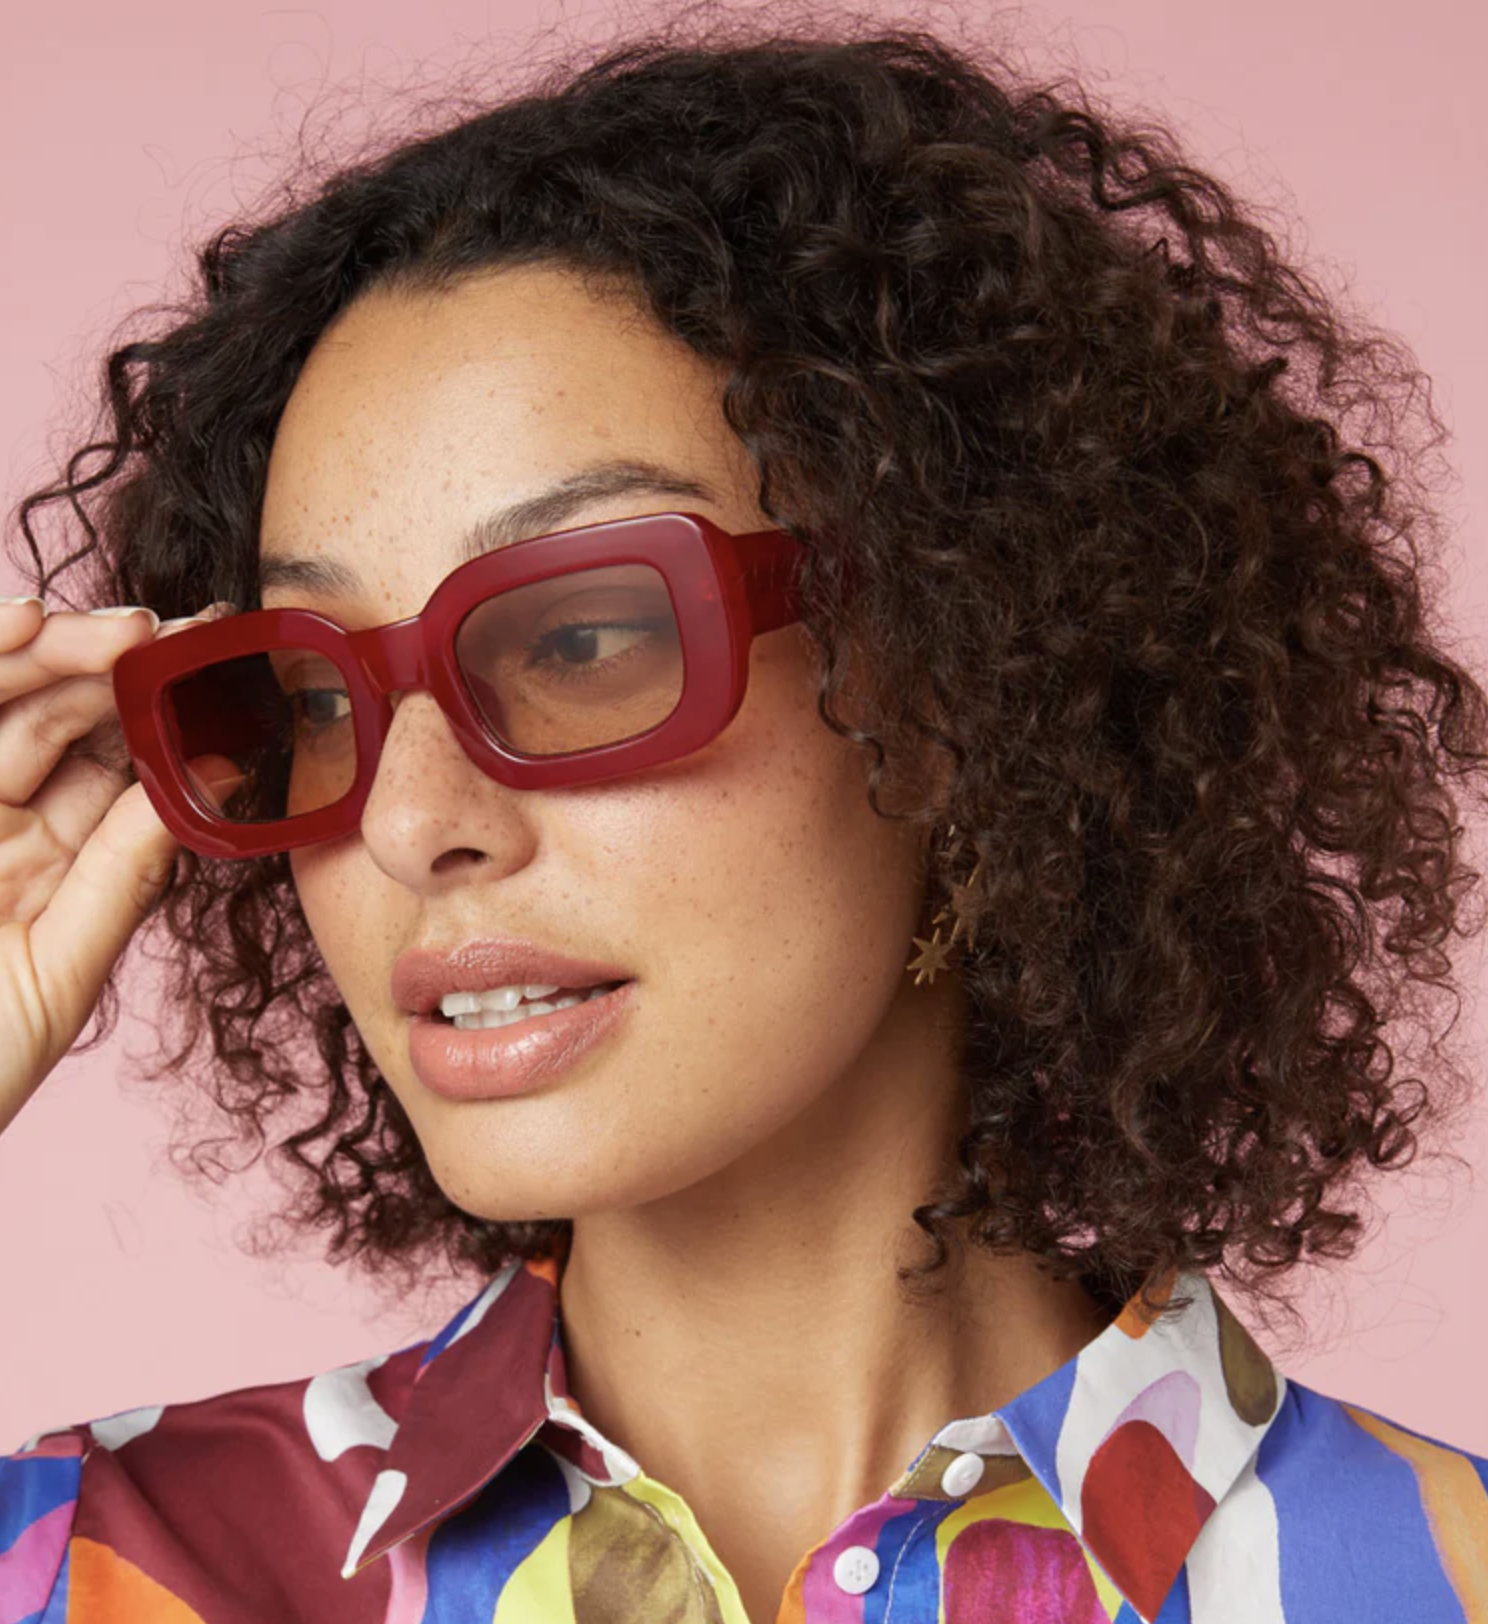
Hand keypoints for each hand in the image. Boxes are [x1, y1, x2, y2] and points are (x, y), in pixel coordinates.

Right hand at [0, 597, 237, 1134]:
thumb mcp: (60, 969)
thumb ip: (122, 873)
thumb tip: (215, 778)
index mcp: (46, 860)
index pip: (112, 765)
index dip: (165, 712)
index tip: (225, 670)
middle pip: (56, 714)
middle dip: (119, 666)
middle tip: (186, 634)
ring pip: (1, 700)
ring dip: (56, 649)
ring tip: (125, 628)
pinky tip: (24, 621)